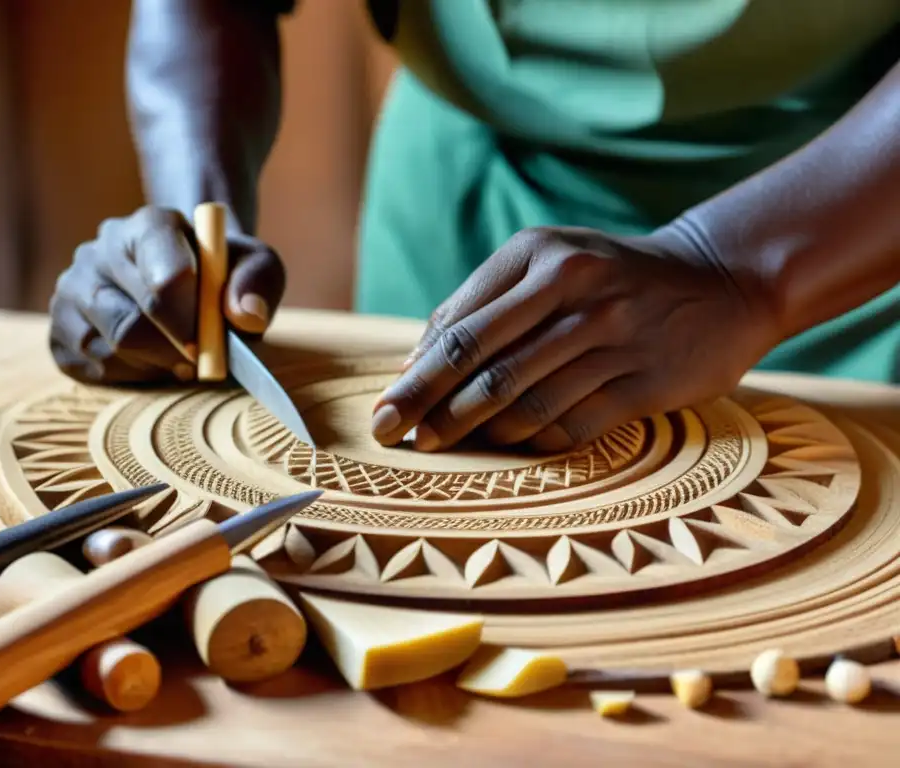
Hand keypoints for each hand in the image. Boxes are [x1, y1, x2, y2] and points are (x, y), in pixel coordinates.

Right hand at [49, 206, 284, 383]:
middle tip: (198, 362)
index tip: (209, 344)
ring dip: (152, 365)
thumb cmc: (223, 274)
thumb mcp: (256, 265)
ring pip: (108, 349)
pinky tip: (147, 362)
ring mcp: (72, 289)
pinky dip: (127, 376)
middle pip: (132, 323)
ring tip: (177, 358)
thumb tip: (246, 315)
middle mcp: (100, 251)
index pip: (164, 277)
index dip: (189, 320)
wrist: (187, 281)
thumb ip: (259, 281)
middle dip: (172, 353)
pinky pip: (89, 367)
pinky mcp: (59, 328)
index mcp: (150, 226)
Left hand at [370, 226, 780, 452]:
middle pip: (484, 364)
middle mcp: (577, 288)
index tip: (386, 411)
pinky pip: (572, 424)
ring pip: (524, 400)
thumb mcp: (548, 262)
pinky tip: (512, 445)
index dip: (417, 376)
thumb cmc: (610, 276)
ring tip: (448, 444)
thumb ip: (483, 302)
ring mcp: (616, 334)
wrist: (721, 281)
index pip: (460, 326)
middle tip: (398, 439)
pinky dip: (533, 441)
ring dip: (477, 430)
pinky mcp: (648, 380)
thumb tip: (415, 361)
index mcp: (540, 255)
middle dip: (431, 408)